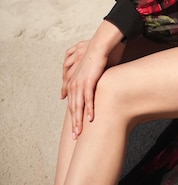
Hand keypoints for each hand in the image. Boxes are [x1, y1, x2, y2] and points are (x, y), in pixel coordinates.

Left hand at [63, 21, 124, 138]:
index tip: (74, 129)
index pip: (71, 104)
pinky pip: (88, 99)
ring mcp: (80, 83)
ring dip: (79, 121)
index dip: (72, 117)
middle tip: (75, 137)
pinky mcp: (88, 81)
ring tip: (80, 132)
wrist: (99, 47)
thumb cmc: (96, 59)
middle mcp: (74, 84)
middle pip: (73, 108)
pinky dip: (89, 109)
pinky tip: (91, 119)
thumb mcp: (88, 72)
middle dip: (74, 123)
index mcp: (72, 83)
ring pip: (78, 106)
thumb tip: (90, 92)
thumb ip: (86, 82)